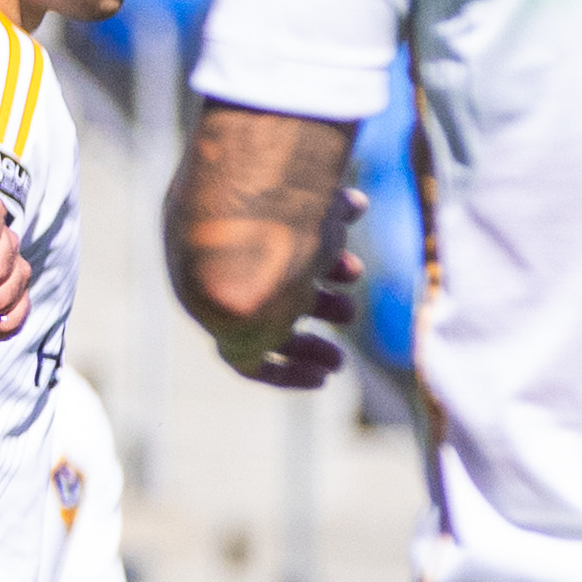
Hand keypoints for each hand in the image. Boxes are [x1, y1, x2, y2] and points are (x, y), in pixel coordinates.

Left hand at [208, 194, 367, 392]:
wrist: (244, 252)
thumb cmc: (284, 212)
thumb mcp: (316, 201)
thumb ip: (334, 208)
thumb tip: (356, 206)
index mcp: (242, 229)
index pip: (278, 247)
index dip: (322, 259)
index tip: (355, 270)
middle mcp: (226, 265)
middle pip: (274, 290)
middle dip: (320, 304)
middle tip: (350, 313)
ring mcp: (224, 299)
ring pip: (268, 326)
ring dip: (310, 344)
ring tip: (340, 358)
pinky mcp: (229, 337)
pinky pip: (252, 365)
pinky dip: (286, 373)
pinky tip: (320, 379)